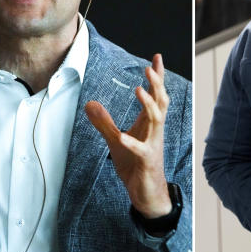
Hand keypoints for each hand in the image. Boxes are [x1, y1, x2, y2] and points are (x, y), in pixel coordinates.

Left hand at [86, 53, 171, 217]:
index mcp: (149, 124)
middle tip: (150, 66)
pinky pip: (141, 150)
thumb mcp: (115, 140)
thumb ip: (104, 122)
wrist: (147, 194)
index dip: (158, 77)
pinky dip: (131, 142)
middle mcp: (155, 131)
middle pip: (161, 102)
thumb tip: (89, 103)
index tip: (157, 57)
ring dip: (148, 104)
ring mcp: (153, 146)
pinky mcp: (146, 162)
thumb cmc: (135, 165)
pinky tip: (122, 136)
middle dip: (157, 83)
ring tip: (139, 89)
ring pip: (157, 120)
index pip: (156, 96)